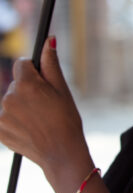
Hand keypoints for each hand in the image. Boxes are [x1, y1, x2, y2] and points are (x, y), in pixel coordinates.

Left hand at [0, 37, 92, 177]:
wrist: (61, 153)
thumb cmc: (67, 119)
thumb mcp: (62, 89)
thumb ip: (51, 63)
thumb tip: (48, 39)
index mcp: (26, 84)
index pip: (22, 64)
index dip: (35, 71)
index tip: (44, 83)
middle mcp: (9, 97)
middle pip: (16, 84)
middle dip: (29, 90)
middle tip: (46, 106)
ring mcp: (1, 115)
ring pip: (10, 101)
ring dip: (22, 106)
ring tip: (39, 120)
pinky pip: (4, 118)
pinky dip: (14, 121)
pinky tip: (30, 128)